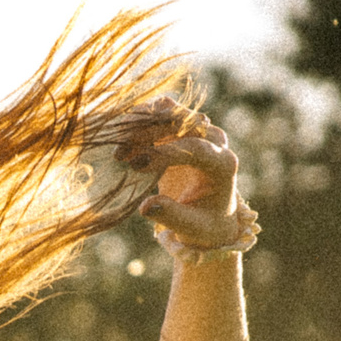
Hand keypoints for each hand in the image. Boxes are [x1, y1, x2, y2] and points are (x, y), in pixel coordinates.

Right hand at [116, 99, 255, 258]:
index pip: (196, 148)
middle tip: (119, 155)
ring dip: (139, 126)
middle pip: (183, 122)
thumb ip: (171, 216)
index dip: (166, 153)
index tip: (136, 165)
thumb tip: (146, 206)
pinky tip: (120, 142)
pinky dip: (138, 124)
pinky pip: (159, 116)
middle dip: (149, 134)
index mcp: (223, 164)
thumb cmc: (203, 224)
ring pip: (169, 113)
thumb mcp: (191, 227)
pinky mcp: (182, 131)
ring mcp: (199, 132)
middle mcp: (215, 142)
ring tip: (117, 153)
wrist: (210, 215)